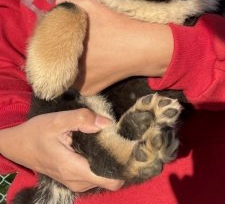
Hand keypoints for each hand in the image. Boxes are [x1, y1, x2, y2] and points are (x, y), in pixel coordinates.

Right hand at [0, 109, 122, 191]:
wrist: (18, 145)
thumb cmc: (37, 132)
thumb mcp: (57, 120)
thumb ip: (82, 119)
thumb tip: (108, 123)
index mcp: (74, 168)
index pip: (110, 179)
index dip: (123, 165)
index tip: (129, 147)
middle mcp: (77, 181)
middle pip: (110, 178)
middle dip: (118, 160)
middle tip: (121, 139)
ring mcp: (75, 182)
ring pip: (103, 178)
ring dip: (109, 161)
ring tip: (109, 140)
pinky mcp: (73, 178)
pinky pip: (94, 175)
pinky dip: (100, 163)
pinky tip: (98, 145)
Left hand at [56, 0, 172, 95]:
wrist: (141, 47)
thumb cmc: (114, 25)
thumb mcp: (91, 5)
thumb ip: (67, 2)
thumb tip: (56, 5)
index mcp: (61, 48)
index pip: (48, 42)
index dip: (56, 36)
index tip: (67, 31)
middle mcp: (64, 69)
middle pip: (57, 57)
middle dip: (64, 50)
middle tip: (80, 42)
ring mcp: (76, 84)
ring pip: (67, 71)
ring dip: (72, 63)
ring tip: (90, 53)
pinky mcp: (88, 91)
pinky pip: (80, 82)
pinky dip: (84, 74)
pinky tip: (97, 64)